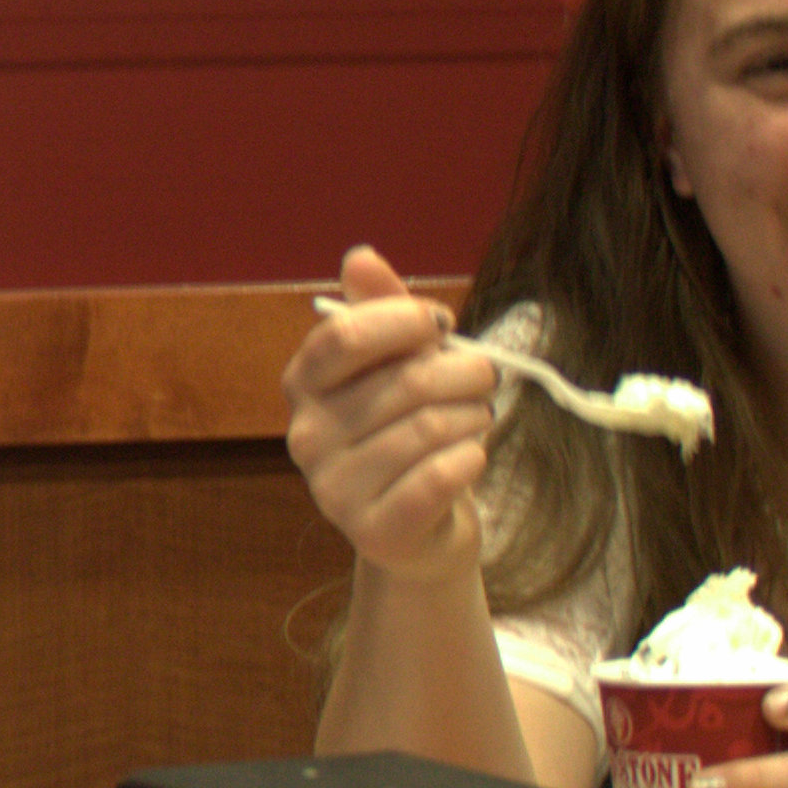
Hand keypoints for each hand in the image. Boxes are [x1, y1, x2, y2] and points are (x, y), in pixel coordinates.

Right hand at [284, 248, 498, 579]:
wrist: (420, 530)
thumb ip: (382, 310)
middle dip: (463, 371)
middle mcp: (305, 437)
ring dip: (472, 417)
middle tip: (484, 378)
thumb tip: (360, 256)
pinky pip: (437, 478)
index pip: (345, 335)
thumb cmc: (409, 433)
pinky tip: (473, 457)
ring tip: (477, 420)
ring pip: (428, 428)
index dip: (404, 320)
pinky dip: (470, 459)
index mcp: (303, 385)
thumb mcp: (397, 365)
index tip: (441, 324)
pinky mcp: (372, 531)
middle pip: (404, 382)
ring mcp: (333, 489)